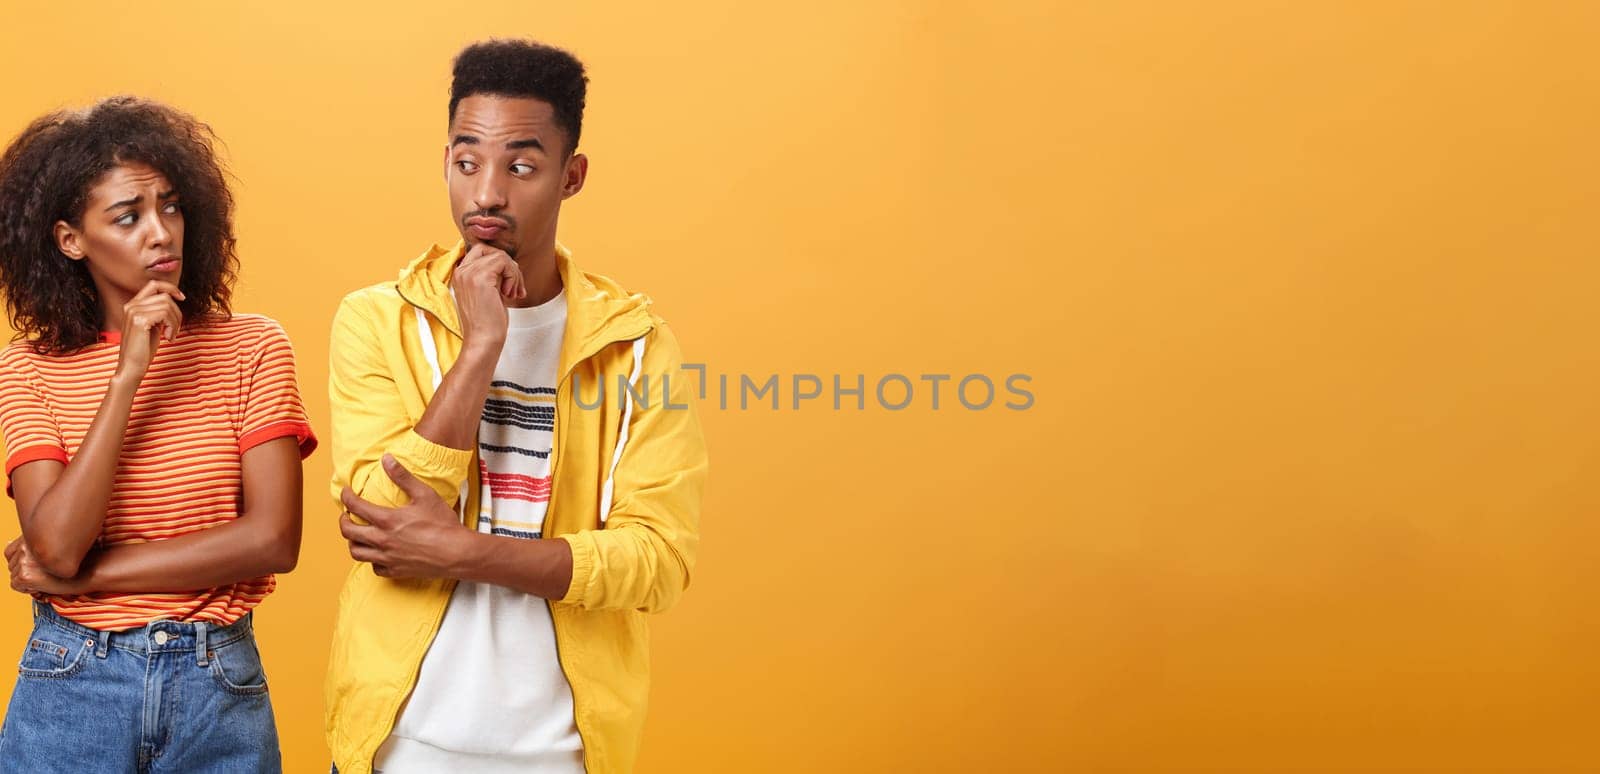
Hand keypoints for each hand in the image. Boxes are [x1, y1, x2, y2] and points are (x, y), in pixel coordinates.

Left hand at [5, 537, 85, 595]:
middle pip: (12, 565)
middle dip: (24, 572)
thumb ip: (38, 546)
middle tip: (45, 574)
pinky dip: (26, 588)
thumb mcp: (56, 546)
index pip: (10, 552)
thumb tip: (15, 549)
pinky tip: (43, 584)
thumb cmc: (79, 559)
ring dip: (26, 580)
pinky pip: (16, 586)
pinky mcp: (25, 575)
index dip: (20, 561)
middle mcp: (25, 546)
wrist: (89, 569)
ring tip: (46, 578)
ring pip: (13, 575)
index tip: (36, 566)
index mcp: (31, 536)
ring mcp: (25, 560)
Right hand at [116, 280, 184, 378]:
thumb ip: (158, 311)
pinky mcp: (139, 320)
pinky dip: (172, 326)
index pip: (154, 284)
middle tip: (175, 329)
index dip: (171, 288)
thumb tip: (174, 298)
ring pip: (167, 305)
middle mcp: (131, 305)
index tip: (182, 298)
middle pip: (164, 296)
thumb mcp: (152, 325)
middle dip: (177, 313)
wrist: (131, 367)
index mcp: (133, 305)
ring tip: (170, 335)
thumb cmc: (143, 349)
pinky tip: (168, 337)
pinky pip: (165, 314)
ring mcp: (134, 312)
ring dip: (175, 321)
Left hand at [339, 454, 470, 578]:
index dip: (346, 497)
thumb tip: (386, 459)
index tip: (346, 492)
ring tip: (357, 535)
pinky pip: (374, 568)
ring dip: (353, 542)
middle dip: (343, 521)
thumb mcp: (424, 495)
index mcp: (387, 520)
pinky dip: (372, 559)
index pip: (355, 507)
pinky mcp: (395, 571)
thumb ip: (403, 476)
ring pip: (356, 552)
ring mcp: (387, 558)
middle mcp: (382, 540)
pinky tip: (378, 553)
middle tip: (347, 515)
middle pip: (348, 532)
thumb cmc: (443, 524)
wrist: (457, 553)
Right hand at [450, 243, 524, 353]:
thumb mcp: (489, 293)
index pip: (481, 251)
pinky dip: (513, 276)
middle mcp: (461, 271)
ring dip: (514, 274)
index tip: (508, 285)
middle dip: (508, 265)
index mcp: (460, 275)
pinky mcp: (480, 277)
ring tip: (514, 293)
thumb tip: (511, 263)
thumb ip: (494, 276)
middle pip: (490, 250)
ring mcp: (469, 273)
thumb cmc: (488, 322)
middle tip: (514, 288)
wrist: (483, 340)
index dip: (499, 264)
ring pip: (500, 256)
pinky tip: (510, 294)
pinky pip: (504, 261)